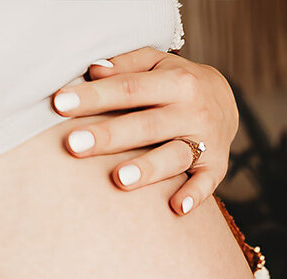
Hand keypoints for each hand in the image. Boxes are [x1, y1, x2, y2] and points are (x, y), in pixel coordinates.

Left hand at [51, 47, 237, 215]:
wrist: (227, 101)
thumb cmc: (176, 83)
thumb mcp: (157, 64)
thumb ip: (127, 66)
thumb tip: (93, 71)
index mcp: (176, 81)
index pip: (129, 89)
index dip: (95, 97)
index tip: (59, 104)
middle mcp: (193, 111)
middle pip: (146, 125)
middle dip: (110, 135)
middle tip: (74, 145)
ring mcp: (206, 141)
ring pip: (174, 156)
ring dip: (148, 168)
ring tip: (119, 179)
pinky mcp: (217, 167)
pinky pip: (207, 183)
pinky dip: (195, 195)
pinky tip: (178, 207)